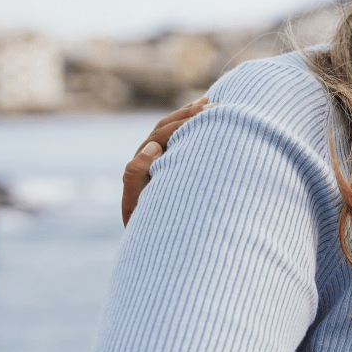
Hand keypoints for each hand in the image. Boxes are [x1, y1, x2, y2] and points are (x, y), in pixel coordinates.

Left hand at [121, 97, 210, 224]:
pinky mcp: (173, 167)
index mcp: (139, 168)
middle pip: (165, 128)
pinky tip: (210, 118)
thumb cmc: (153, 229)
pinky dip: (194, 128)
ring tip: (212, 103)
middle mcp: (147, 162)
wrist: (159, 248)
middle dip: (189, 114)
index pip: (159, 137)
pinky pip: (182, 142)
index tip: (205, 115)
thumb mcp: (140, 206)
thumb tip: (151, 147)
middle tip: (215, 105)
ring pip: (173, 132)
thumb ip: (137, 176)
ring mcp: (160, 164)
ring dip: (191, 116)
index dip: (180, 124)